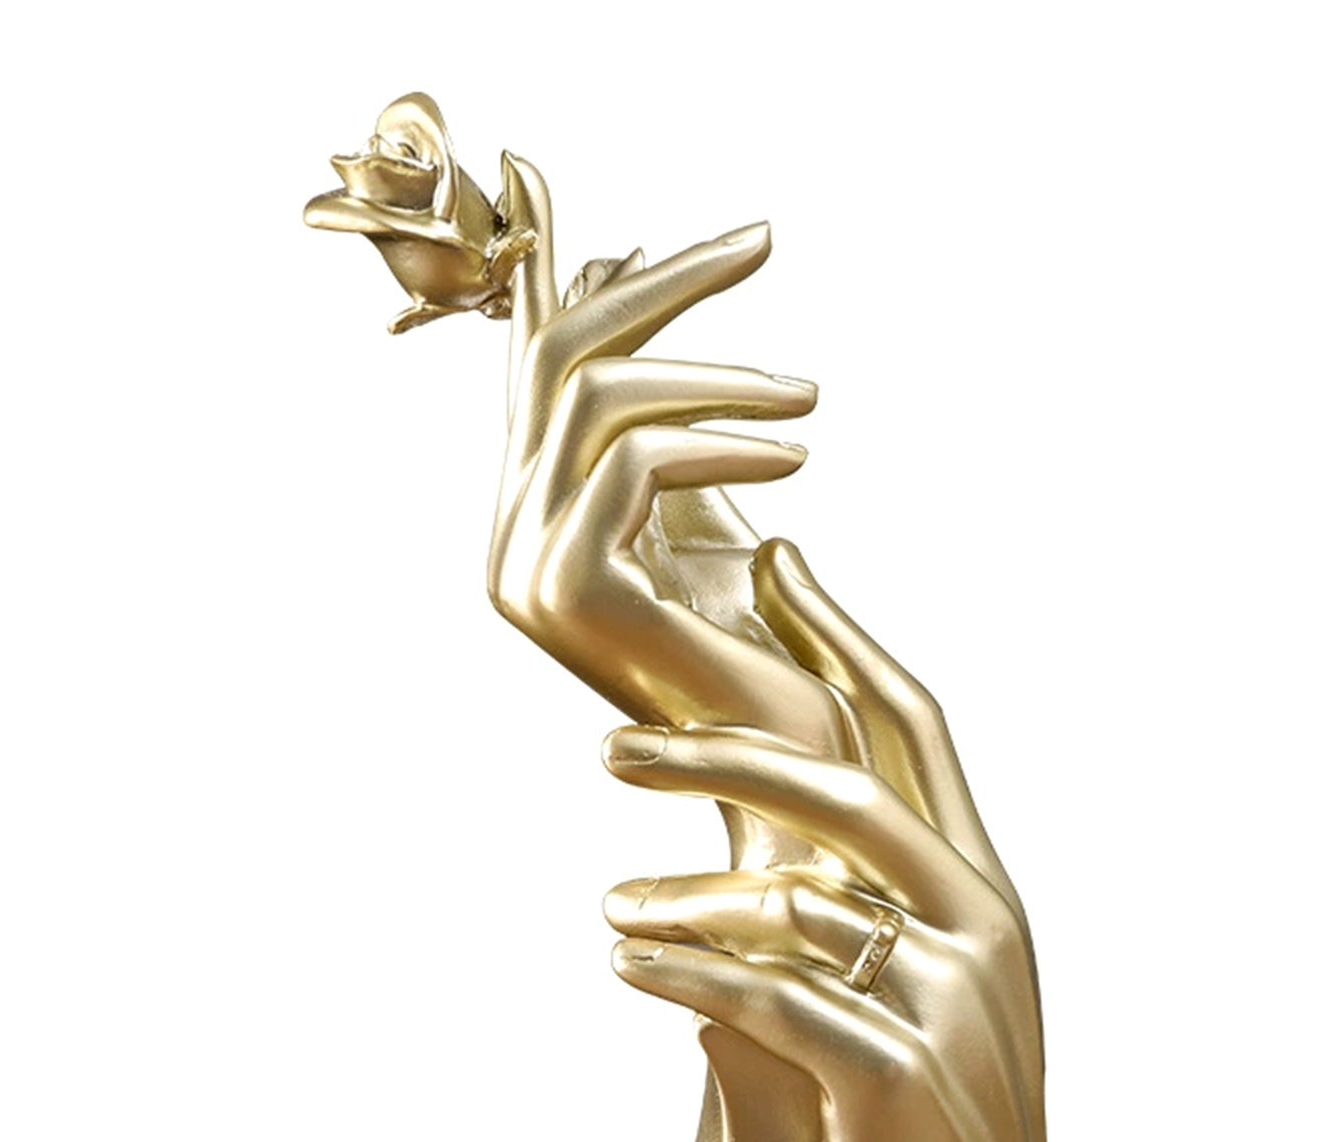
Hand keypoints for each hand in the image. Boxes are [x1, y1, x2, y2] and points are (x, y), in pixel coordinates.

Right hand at [489, 156, 846, 754]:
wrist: (784, 773)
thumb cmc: (757, 650)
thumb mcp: (707, 502)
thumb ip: (668, 409)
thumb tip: (637, 280)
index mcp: (537, 515)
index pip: (539, 364)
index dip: (571, 270)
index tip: (592, 187)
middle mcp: (511, 535)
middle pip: (558, 355)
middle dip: (664, 284)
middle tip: (764, 240)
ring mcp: (524, 566)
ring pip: (594, 394)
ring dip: (718, 374)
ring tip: (811, 402)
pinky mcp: (562, 593)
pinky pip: (632, 459)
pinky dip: (723, 442)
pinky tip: (798, 461)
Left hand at [601, 538, 1054, 1141]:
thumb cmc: (944, 1124)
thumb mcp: (931, 994)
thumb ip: (871, 905)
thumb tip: (764, 843)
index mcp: (981, 884)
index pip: (916, 724)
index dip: (845, 636)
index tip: (777, 563)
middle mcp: (976, 919)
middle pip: (846, 786)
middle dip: (725, 746)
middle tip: (609, 741)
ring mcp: (943, 996)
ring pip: (797, 895)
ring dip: (684, 892)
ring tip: (606, 905)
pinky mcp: (893, 1078)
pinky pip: (773, 999)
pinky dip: (688, 975)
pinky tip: (621, 963)